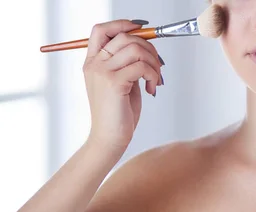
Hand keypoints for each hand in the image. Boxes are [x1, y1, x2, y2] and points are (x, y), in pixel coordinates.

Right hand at [83, 19, 163, 151]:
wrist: (109, 138)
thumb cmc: (118, 113)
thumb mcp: (122, 82)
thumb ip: (128, 64)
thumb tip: (147, 48)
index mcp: (93, 62)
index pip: (101, 30)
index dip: (122, 24)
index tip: (141, 30)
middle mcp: (94, 64)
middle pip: (125, 37)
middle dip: (150, 49)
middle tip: (158, 67)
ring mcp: (102, 72)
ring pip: (136, 50)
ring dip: (154, 64)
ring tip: (155, 81)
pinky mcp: (114, 82)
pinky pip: (142, 67)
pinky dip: (153, 76)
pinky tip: (152, 90)